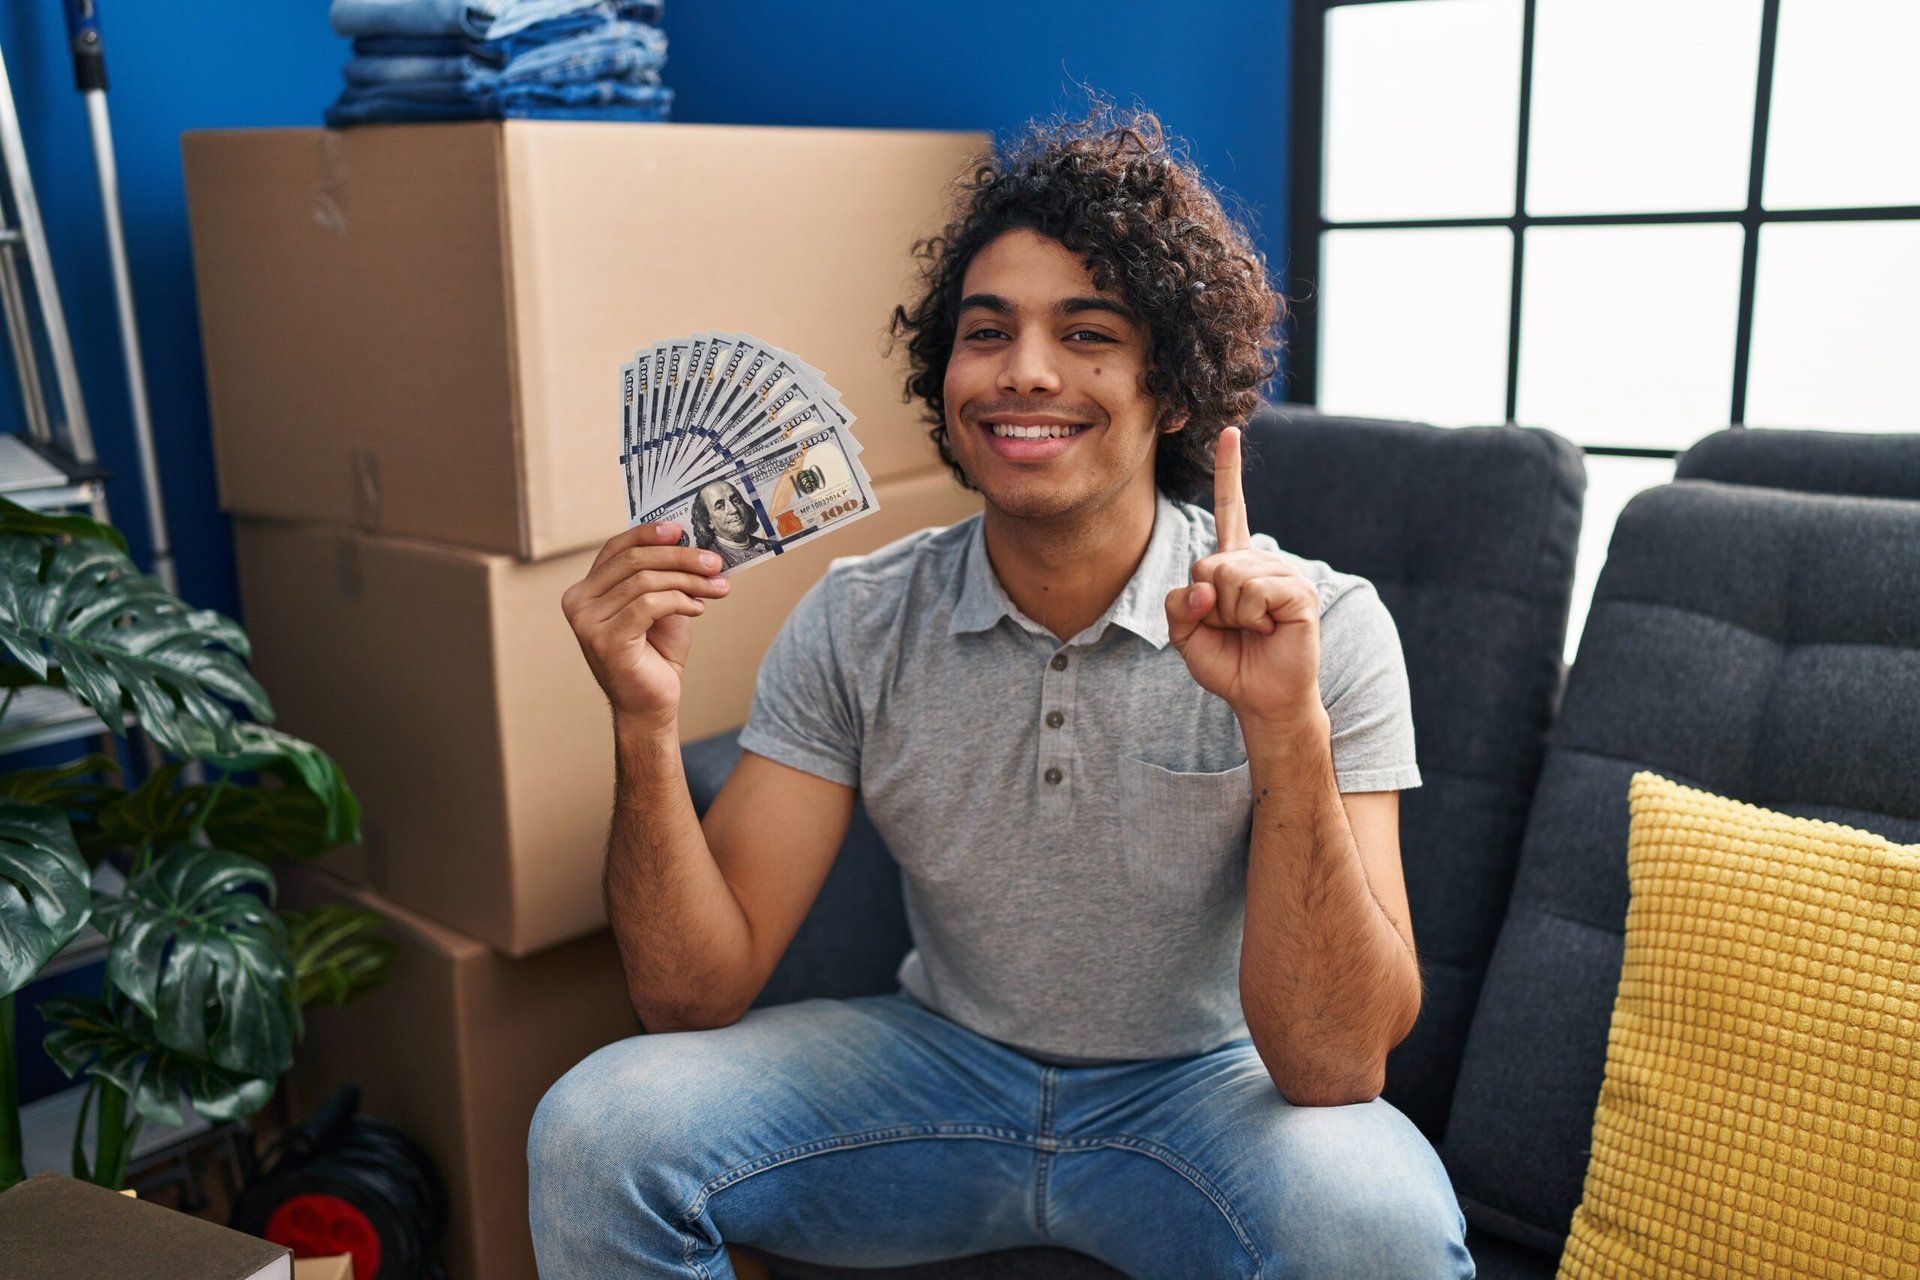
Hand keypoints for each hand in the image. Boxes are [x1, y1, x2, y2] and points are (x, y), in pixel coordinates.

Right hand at [561, 521, 731, 734]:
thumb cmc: (656, 654)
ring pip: (644, 581)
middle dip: (680, 557)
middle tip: (714, 561)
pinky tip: (699, 608)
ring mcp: (588, 622)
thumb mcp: (661, 604)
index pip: (616, 548)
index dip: (648, 534)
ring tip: (716, 587)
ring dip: (688, 580)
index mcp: (586, 590)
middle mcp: (579, 602)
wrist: (651, 704)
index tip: (680, 529)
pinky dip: (680, 600)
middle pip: (633, 560)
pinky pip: (649, 605)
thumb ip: (663, 575)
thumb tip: (688, 541)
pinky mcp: (606, 640)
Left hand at [1165, 427, 1324, 731]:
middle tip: (1232, 626)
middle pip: (1209, 562)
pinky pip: (1255, 592)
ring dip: (1230, 614)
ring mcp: (1283, 574)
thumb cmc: (1227, 663)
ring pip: (1230, 577)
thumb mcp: (1185, 635)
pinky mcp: (1300, 592)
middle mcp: (1260, 561)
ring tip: (1252, 629)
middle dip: (1209, 603)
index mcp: (1235, 563)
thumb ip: (1179, 605)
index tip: (1231, 432)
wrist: (1261, 697)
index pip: (1232, 510)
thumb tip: (1205, 585)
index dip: (1230, 472)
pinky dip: (1251, 617)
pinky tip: (1268, 629)